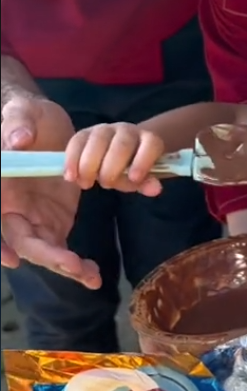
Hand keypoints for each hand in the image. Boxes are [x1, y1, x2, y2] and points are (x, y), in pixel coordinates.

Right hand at [1, 96, 99, 287]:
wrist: (48, 123)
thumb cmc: (27, 116)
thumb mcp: (22, 114)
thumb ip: (17, 125)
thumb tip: (18, 140)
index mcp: (2, 189)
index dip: (1, 242)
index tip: (15, 259)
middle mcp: (13, 210)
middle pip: (25, 242)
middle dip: (48, 256)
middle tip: (73, 265)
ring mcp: (34, 218)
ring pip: (45, 251)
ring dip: (66, 267)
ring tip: (91, 277)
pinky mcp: (54, 220)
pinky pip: (62, 246)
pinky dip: (75, 263)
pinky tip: (93, 274)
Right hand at [64, 122, 165, 195]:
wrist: (116, 153)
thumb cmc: (130, 167)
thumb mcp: (139, 178)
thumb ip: (145, 182)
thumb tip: (155, 189)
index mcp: (147, 140)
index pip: (151, 144)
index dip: (143, 160)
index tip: (134, 178)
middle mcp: (127, 131)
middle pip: (122, 144)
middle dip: (112, 166)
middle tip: (105, 184)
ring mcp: (105, 129)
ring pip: (98, 140)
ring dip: (89, 164)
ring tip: (85, 184)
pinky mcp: (85, 133)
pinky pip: (77, 141)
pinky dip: (72, 160)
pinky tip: (70, 177)